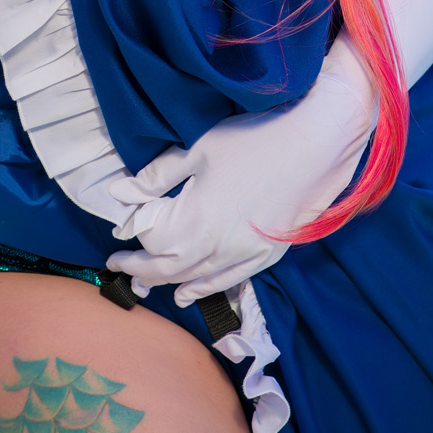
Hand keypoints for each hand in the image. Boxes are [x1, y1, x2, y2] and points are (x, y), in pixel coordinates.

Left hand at [105, 49, 375, 305]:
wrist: (315, 145)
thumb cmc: (254, 140)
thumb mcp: (199, 150)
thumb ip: (159, 175)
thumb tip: (123, 191)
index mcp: (194, 223)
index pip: (152, 243)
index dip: (132, 240)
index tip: (117, 237)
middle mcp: (216, 248)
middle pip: (170, 269)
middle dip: (142, 270)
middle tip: (120, 269)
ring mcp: (245, 254)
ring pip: (198, 280)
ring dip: (170, 284)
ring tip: (148, 285)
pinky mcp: (268, 253)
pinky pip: (230, 280)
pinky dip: (207, 289)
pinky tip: (193, 292)